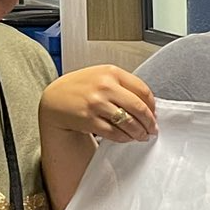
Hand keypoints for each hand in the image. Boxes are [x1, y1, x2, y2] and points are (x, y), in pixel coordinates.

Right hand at [39, 65, 156, 142]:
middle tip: (152, 129)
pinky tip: (127, 138)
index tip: (154, 114)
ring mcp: (96, 103)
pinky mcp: (89, 120)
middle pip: (139, 108)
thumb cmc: (80, 88)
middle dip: (149, 122)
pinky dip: (125, 138)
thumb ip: (123, 85)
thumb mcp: (101, 76)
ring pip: (129, 122)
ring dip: (139, 132)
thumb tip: (148, 105)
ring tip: (142, 136)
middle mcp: (104, 86)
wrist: (54, 99)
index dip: (152, 106)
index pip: (143, 90)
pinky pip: (115, 133)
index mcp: (111, 72)